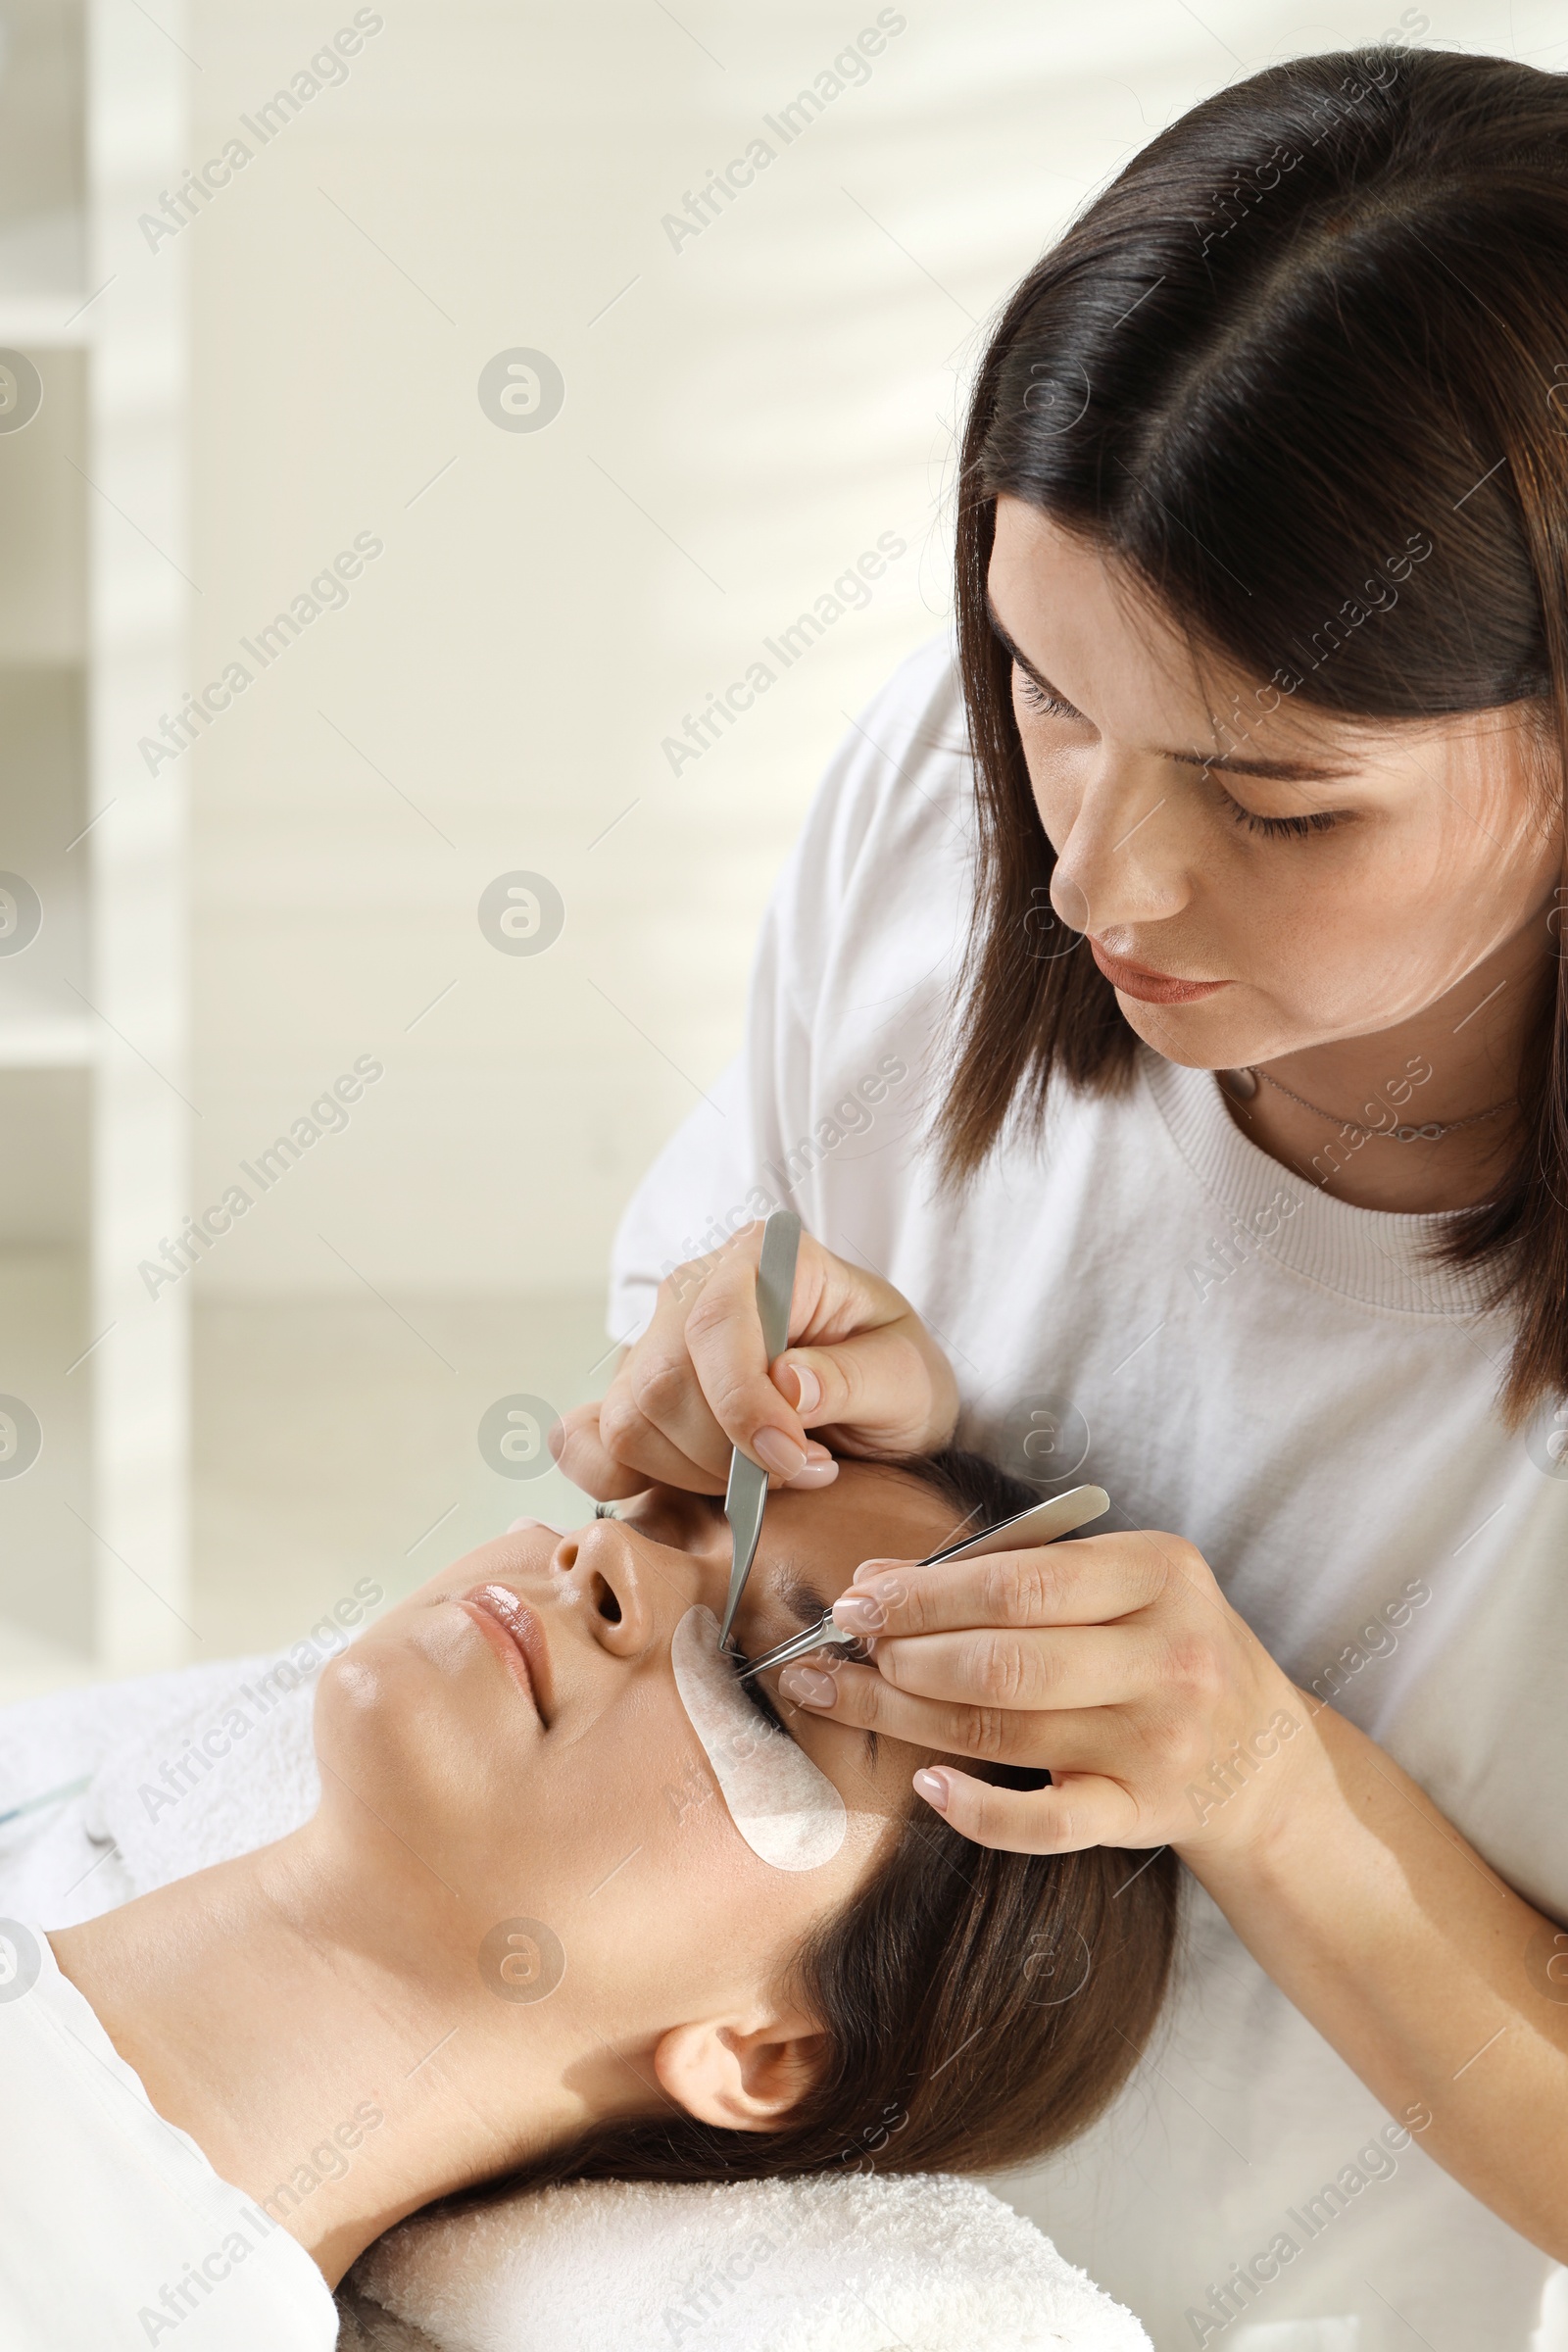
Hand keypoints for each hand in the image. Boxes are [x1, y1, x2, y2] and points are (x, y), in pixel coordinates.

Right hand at [552, 1221, 958, 1499]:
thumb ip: (853, 1377)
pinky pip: (589, 1443)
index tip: (793, 1457)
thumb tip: (787, 1385)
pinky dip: (628, 1480)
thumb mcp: (907, 1375)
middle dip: (727, 1453)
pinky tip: (698, 1486)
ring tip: (772, 1476)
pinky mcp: (632, 1396)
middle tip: (805, 1471)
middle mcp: (695, 1289)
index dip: (743, 1401)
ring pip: (628, 1422)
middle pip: (662, 1380)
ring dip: (698, 1474)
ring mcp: (654, 1342)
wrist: (880, 1402)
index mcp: (765, 1258)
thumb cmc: (894, 1375)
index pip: (716, 1320)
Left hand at [779, 1528, 1306, 1857]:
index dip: (925, 1593)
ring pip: (1004, 1733)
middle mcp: (1169, 1656)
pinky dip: (979, 1810)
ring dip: (902, 1715)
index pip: (1020, 1583)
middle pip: (1004, 1660)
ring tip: (839, 1693)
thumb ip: (1011, 1574)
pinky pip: (1048, 1824)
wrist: (1262, 1760)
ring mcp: (1159, 1742)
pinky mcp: (1144, 1814)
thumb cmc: (1166, 1649)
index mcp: (1161, 1573)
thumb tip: (877, 1579)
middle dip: (905, 1653)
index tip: (856, 1597)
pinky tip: (927, 1785)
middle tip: (842, 1646)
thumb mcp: (1120, 1586)